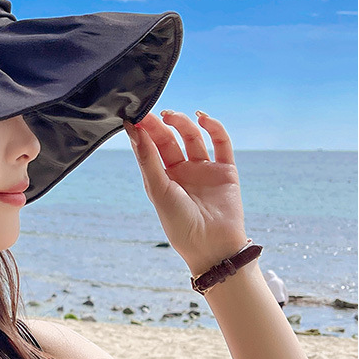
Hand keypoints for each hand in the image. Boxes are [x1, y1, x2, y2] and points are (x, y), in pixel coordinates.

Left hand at [124, 110, 247, 275]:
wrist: (212, 246)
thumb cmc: (180, 224)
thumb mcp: (158, 190)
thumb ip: (148, 159)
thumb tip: (133, 129)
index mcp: (162, 178)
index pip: (151, 148)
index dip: (144, 131)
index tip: (136, 115)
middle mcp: (182, 171)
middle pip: (170, 139)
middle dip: (161, 125)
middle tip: (152, 111)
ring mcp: (204, 169)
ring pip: (193, 137)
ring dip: (183, 123)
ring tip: (172, 116)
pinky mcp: (226, 170)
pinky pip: (221, 143)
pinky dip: (214, 128)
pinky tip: (203, 118)